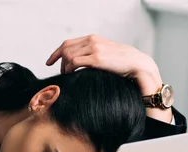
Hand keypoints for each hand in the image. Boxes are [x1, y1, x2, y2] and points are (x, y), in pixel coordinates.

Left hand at [45, 34, 161, 95]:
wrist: (137, 64)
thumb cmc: (122, 63)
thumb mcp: (105, 54)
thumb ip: (93, 55)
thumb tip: (81, 64)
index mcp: (93, 38)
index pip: (68, 43)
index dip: (56, 53)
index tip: (49, 62)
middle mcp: (92, 41)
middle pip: (65, 49)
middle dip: (58, 61)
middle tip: (61, 73)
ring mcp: (94, 49)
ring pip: (68, 55)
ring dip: (64, 67)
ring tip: (67, 76)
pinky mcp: (96, 59)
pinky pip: (75, 62)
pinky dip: (69, 69)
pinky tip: (71, 76)